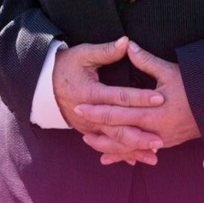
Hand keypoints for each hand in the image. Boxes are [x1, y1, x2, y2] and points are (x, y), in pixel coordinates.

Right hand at [52, 38, 167, 164]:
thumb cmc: (66, 66)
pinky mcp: (88, 131)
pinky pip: (105, 145)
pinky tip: (136, 159)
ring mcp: (87, 126)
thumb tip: (127, 42)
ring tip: (154, 156)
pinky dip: (120, 153)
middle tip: (161, 139)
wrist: (42, 85)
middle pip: (117, 127)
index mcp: (90, 92)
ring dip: (133, 150)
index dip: (140, 97)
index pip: (119, 97)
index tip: (160, 98)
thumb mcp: (84, 54)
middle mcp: (88, 114)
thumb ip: (107, 50)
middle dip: (140, 135)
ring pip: (112, 141)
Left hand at [71, 43, 201, 164]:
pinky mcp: (167, 143)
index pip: (117, 112)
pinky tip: (112, 157)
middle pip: (119, 133)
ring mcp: (160, 140)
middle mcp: (153, 130)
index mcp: (151, 112)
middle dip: (98, 131)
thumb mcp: (170, 71)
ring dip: (109, 147)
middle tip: (80, 129)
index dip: (97, 110)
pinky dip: (125, 154)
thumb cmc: (196, 87)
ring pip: (128, 147)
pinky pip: (140, 151)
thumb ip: (146, 61)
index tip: (79, 106)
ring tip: (91, 144)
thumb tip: (128, 45)